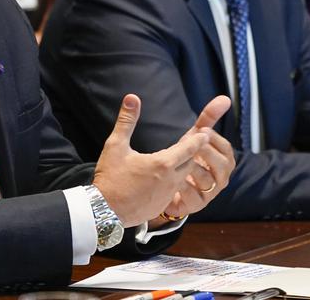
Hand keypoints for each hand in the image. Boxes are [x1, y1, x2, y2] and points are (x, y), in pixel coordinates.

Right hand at [92, 94, 210, 226]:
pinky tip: (167, 179)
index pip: (190, 148)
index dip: (199, 139)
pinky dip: (175, 183)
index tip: (205, 132)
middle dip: (194, 152)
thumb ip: (127, 121)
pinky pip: (175, 191)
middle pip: (191, 163)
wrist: (104, 211)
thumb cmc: (110, 178)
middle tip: (197, 143)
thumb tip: (132, 98)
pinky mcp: (162, 206)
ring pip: (184, 178)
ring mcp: (168, 195)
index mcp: (162, 163)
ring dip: (185, 168)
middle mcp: (170, 180)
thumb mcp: (116, 146)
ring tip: (183, 160)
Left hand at [160, 96, 234, 218]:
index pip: (226, 148)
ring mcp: (209, 194)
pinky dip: (183, 187)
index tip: (200, 130)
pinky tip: (174, 178)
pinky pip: (192, 197)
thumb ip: (209, 119)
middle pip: (222, 166)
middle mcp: (221, 178)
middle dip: (207, 153)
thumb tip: (225, 98)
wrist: (170, 186)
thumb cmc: (188, 158)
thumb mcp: (196, 137)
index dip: (214, 139)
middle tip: (192, 144)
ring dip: (194, 168)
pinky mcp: (195, 206)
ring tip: (182, 160)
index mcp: (224, 161)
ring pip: (206, 181)